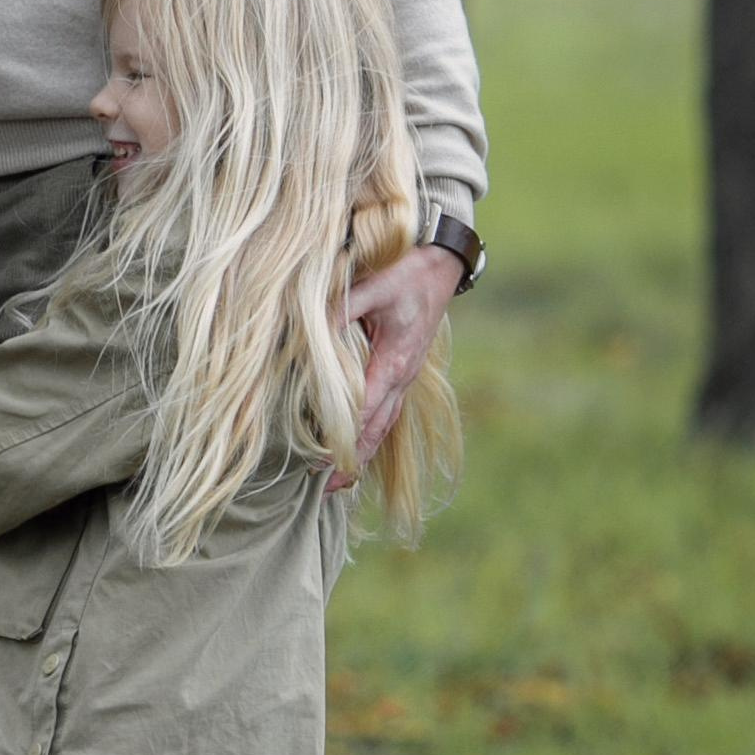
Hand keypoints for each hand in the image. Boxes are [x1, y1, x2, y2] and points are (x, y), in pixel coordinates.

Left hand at [332, 244, 463, 482]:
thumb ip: (343, 308)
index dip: (344, 439)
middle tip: (325, 490)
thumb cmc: (408, 273)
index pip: (366, 410)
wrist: (442, 264)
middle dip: (352, 461)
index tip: (321, 463)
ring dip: (362, 454)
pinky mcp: (403, 370)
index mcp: (395, 362)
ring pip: (384, 426)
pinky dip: (372, 435)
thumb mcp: (374, 286)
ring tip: (339, 483)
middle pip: (376, 430)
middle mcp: (402, 376)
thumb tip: (312, 332)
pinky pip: (388, 412)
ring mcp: (406, 376)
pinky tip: (359, 448)